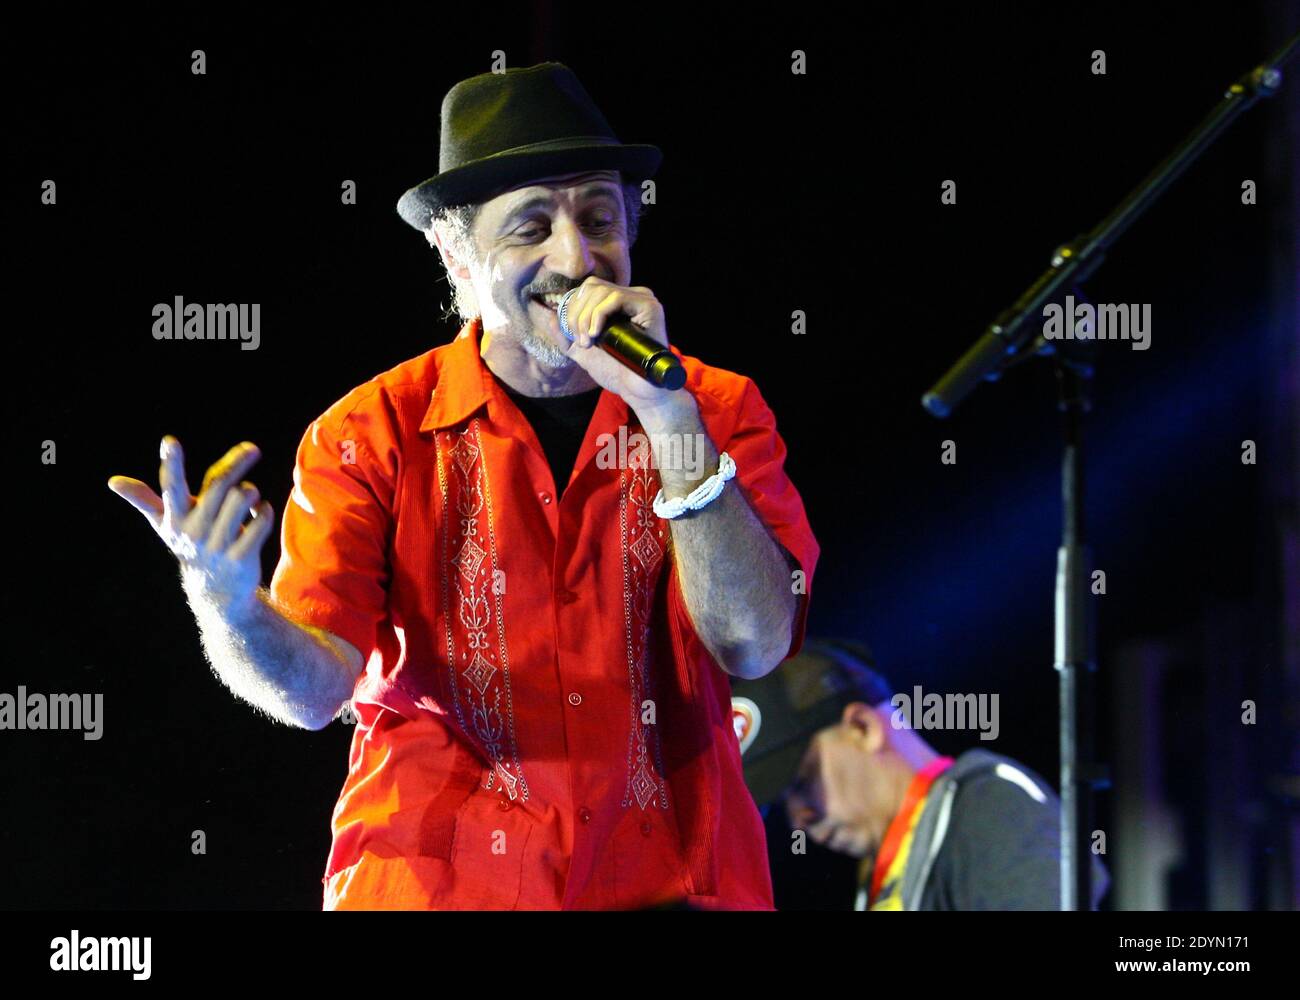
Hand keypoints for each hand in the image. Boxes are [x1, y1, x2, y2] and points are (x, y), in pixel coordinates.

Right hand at [107, 437, 273, 618]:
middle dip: (237, 462)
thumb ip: (144, 500)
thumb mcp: (165, 525)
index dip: (171, 463)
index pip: (171, 486)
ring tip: (249, 494)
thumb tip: (112, 482)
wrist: (215, 590)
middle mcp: (194, 530)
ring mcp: (218, 545)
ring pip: (241, 498)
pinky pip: (260, 522)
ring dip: (251, 490)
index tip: (170, 441)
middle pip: (218, 485)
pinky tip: (261, 512)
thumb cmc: (190, 545)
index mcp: (174, 518)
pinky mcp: (241, 556)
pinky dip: (264, 511)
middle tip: (252, 449)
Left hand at [560, 277, 681, 415]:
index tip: (572, 335)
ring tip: (588, 341)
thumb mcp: (583, 351)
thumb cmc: (617, 371)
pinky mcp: (650, 307)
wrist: (638, 391)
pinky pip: (616, 298)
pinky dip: (599, 314)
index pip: (589, 288)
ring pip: (602, 290)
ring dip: (586, 317)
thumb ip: (566, 335)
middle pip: (593, 287)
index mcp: (619, 302)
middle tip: (579, 340)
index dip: (573, 307)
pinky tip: (596, 334)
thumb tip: (549, 316)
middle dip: (577, 314)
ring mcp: (643, 299)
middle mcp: (632, 296)